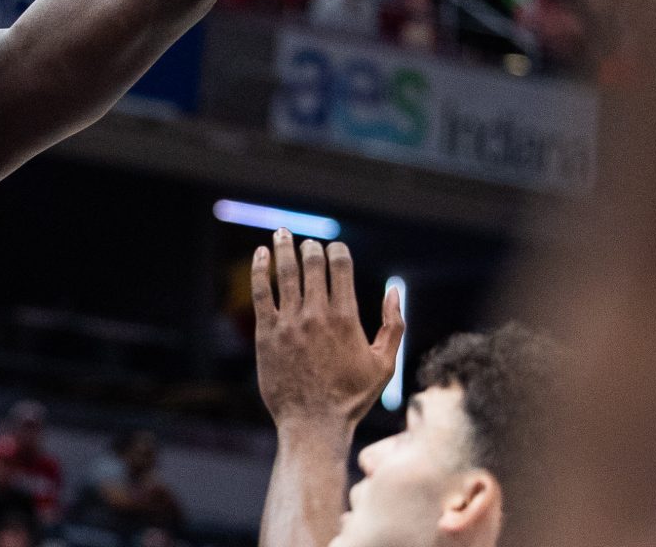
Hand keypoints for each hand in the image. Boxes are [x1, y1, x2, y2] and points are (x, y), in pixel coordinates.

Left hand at [252, 230, 402, 429]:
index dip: (337, 251)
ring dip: (283, 248)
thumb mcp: (384, 363)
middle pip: (312, 265)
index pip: (340, 268)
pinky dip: (260, 269)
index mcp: (345, 319)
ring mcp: (289, 322)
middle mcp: (316, 315)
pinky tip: (261, 253)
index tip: (334, 248)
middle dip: (310, 248)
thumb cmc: (352, 397)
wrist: (313, 423)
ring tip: (282, 233)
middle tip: (307, 242)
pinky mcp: (266, 332)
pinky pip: (261, 291)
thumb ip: (393, 326)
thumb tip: (394, 291)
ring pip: (284, 273)